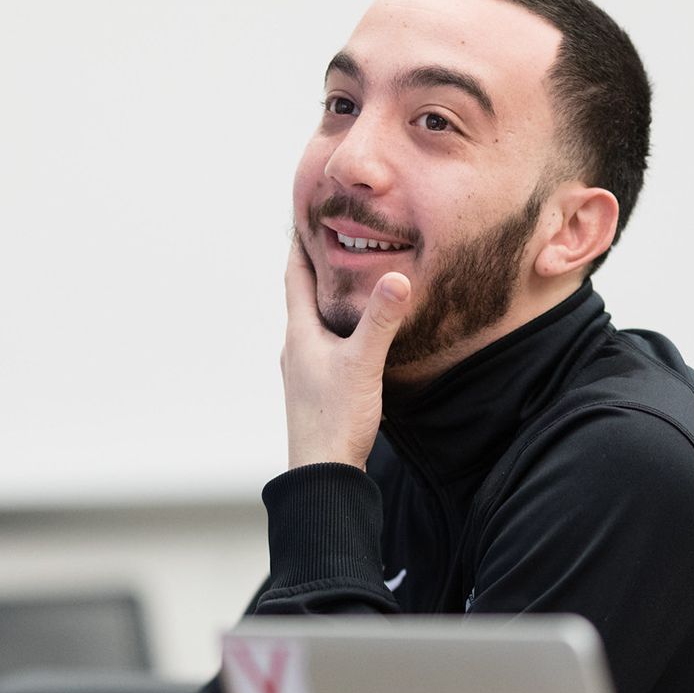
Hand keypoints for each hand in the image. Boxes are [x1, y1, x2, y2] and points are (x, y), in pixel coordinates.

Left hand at [281, 239, 412, 468]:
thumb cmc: (335, 420)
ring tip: (347, 282)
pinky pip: (323, 347)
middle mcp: (296, 348)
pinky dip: (335, 329)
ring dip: (327, 300)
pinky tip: (352, 337)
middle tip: (333, 239)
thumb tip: (397, 278)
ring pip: (312, 323)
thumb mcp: (362, 364)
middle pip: (302, 296)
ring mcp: (303, 371)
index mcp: (300, 334)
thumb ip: (381, 321)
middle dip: (317, 267)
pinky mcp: (316, 391)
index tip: (306, 215)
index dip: (301, 244)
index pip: (296, 276)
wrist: (321, 476)